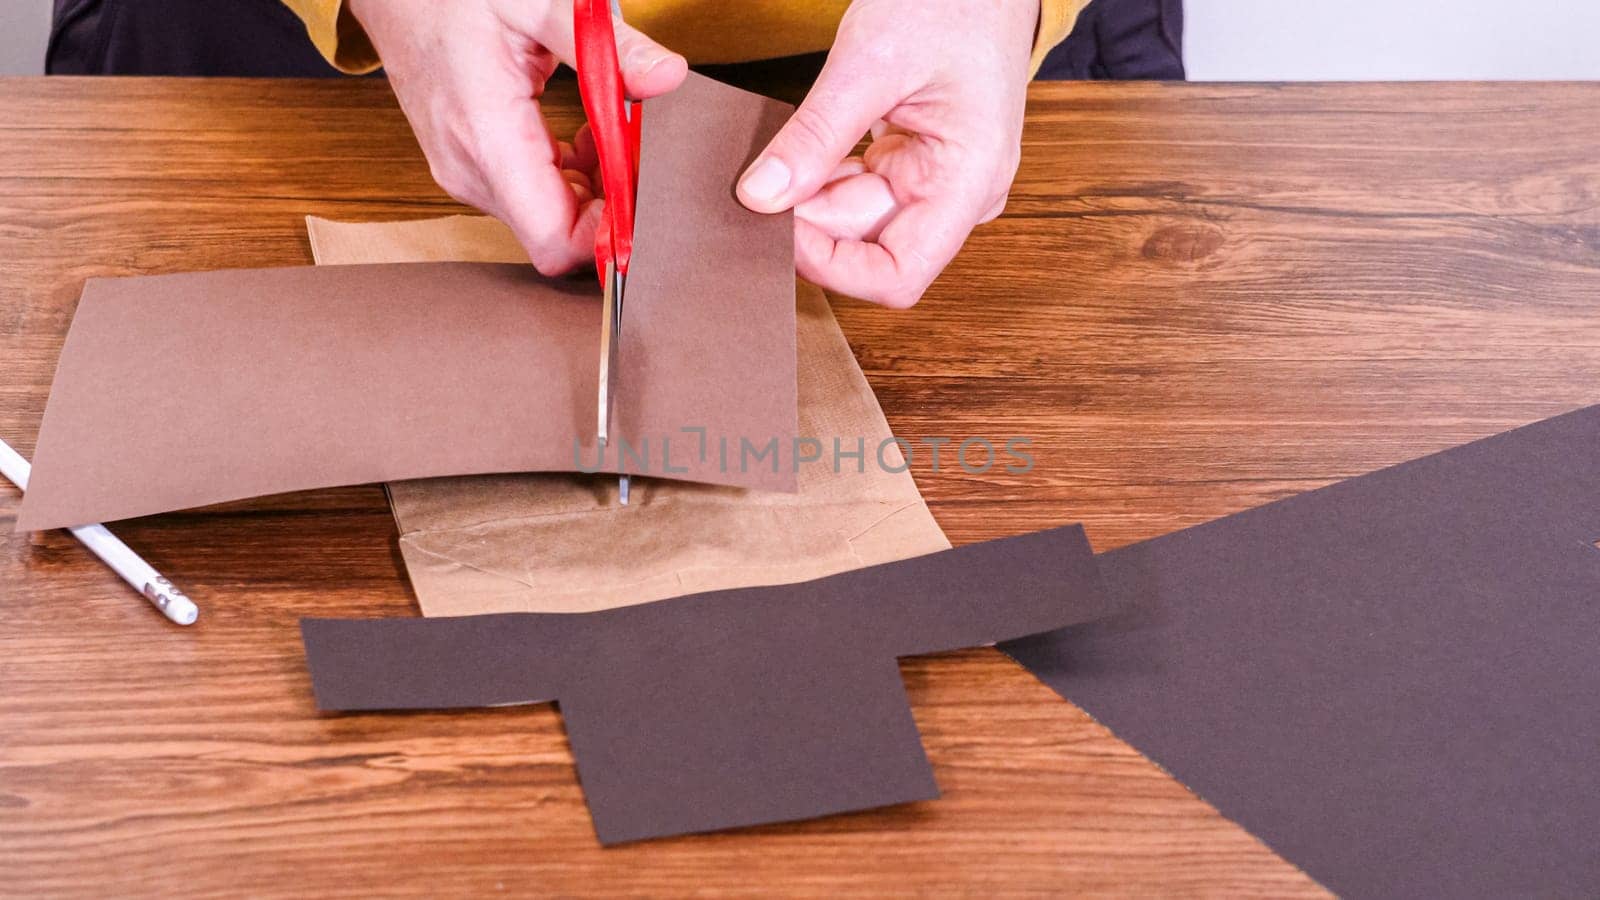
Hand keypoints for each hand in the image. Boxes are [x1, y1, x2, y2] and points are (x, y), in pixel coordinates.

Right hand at [348, 0, 686, 274]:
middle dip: (608, 202)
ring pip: (549, 218)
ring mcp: (467, 173)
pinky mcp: (471, 166)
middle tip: (638, 150)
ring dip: (592, 187)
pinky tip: (584, 134)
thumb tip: (667, 76)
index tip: (641, 193)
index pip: (554, 241)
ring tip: (610, 132)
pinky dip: (570, 176)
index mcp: (487, 140)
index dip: (607, 234)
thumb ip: (606, 45)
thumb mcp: (538, 4)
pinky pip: (533, 196)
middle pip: (558, 232)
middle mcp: (472, 172)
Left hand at [737, 0, 1037, 307]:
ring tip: (774, 161)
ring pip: (857, 220)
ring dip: (812, 200)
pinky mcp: (917, 166)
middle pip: (869, 245)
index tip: (780, 228)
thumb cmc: (951, 1)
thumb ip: (815, 134)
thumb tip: (760, 196)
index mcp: (969, 180)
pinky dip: (823, 179)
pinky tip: (799, 152)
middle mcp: (960, 195)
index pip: (898, 274)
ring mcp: (939, 183)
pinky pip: (860, 192)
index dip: (834, 266)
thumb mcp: (871, 61)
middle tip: (756, 185)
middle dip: (810, 223)